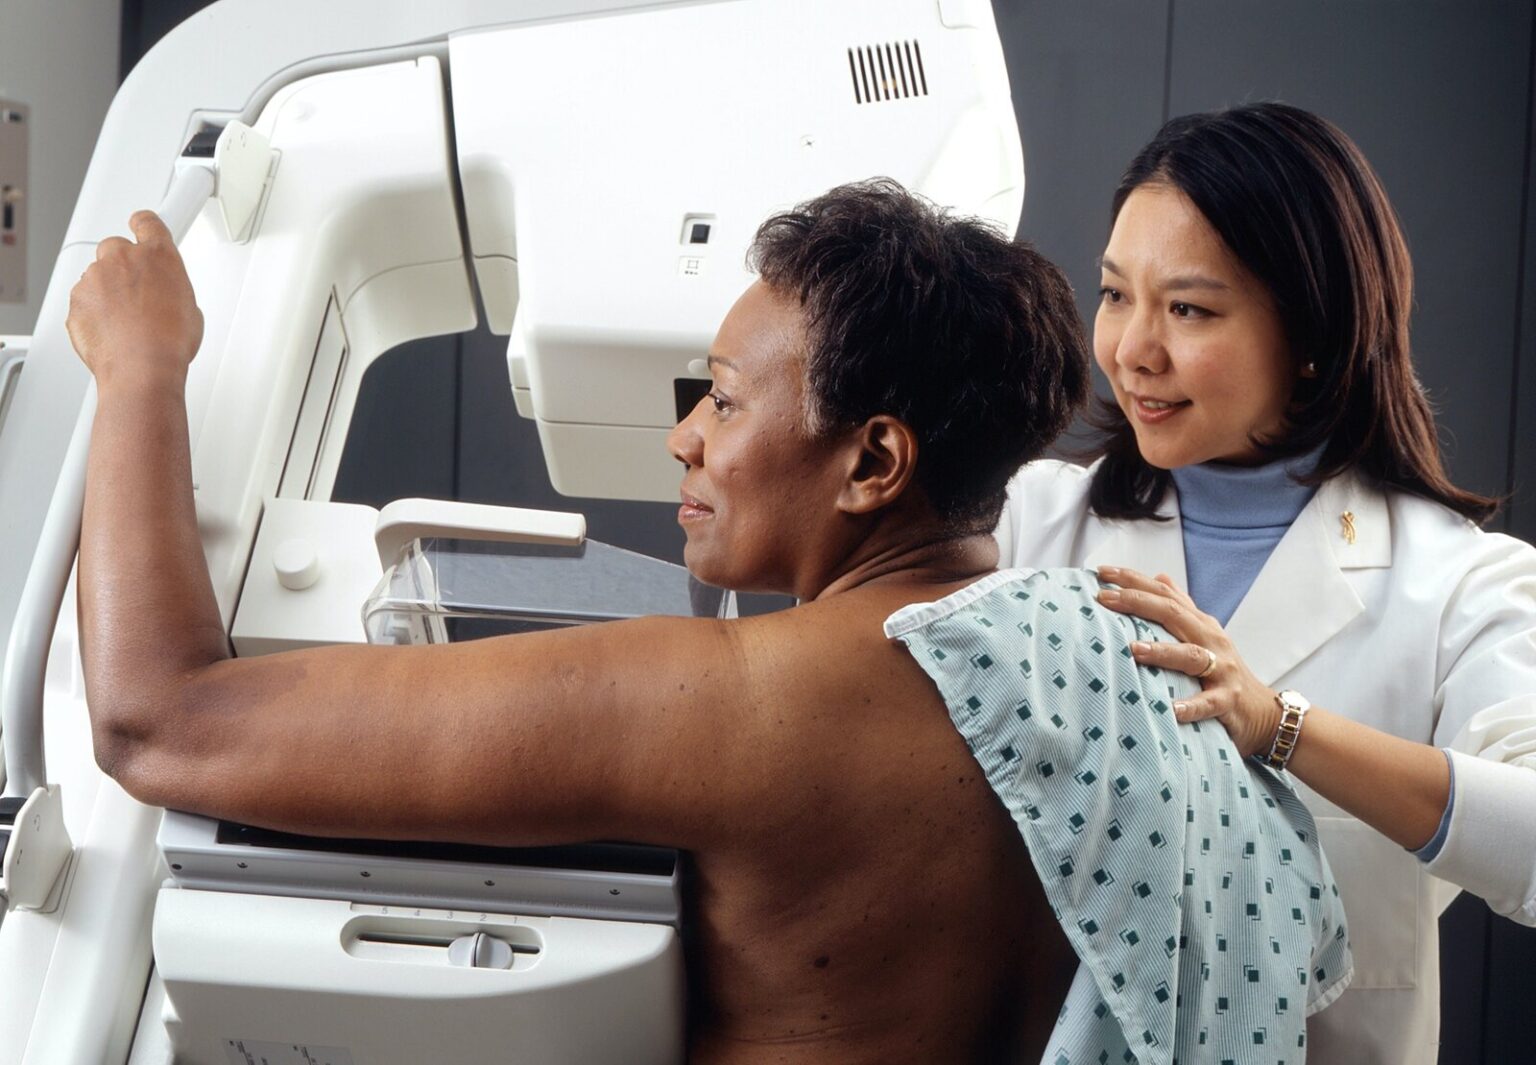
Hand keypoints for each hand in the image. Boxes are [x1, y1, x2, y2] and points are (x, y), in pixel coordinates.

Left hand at [67, 211, 203, 387]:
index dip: (144, 224)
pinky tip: (112, 331)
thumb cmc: (168, 342)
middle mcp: (123, 259)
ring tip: (127, 322)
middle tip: (138, 293)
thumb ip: (173, 290)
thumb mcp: (191, 310)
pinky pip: (84, 299)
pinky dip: (93, 311)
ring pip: (98, 276)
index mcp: (158, 256)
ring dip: (108, 292)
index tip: (141, 225)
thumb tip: (167, 298)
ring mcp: (95, 277)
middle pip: (116, 248)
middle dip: (123, 266)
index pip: (148, 222)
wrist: (140, 368)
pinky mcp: (76, 298)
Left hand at [1095, 566, 1280, 757]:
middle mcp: (1210, 639)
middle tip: (1103, 598)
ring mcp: (1222, 669)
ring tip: (1134, 649)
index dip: (1134, 580)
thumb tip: (1160, 576)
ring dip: (1162, 652)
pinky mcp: (1227, 700)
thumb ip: (1181, 607)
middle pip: (1173, 614)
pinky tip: (1172, 710)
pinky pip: (1209, 703)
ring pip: (1191, 655)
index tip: (1101, 571)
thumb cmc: (1223, 670)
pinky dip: (1191, 706)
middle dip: (1137, 603)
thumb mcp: (1203, 634)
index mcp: (1199, 623)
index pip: (1165, 594)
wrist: (1262, 711)